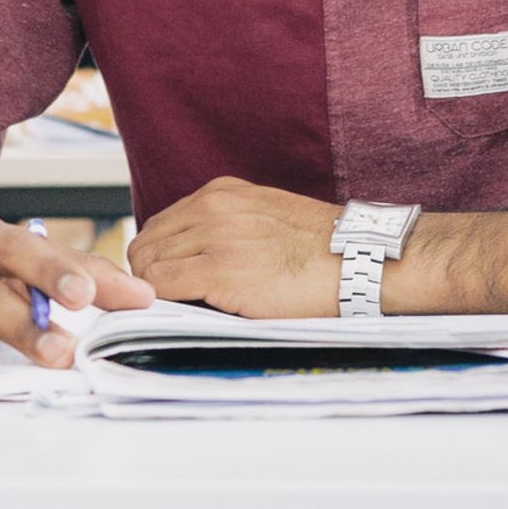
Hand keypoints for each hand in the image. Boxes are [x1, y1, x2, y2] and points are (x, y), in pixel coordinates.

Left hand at [127, 176, 345, 318]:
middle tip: (166, 302)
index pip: (160, 225)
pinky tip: (180, 314)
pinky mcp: (220, 271)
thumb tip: (192, 258)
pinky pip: (162, 286)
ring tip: (176, 310)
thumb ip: (226, 227)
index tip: (167, 280)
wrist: (361, 260)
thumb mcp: (265, 217)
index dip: (158, 257)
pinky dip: (161, 303)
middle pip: (146, 243)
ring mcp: (214, 237)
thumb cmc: (322, 250)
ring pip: (148, 264)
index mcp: (222, 193)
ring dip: (155, 291)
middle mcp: (212, 208)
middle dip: (149, 274)